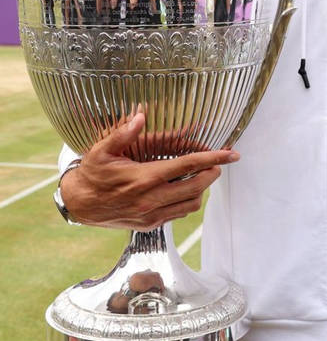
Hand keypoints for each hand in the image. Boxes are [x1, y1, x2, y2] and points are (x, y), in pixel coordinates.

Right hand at [60, 112, 238, 230]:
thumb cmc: (93, 174)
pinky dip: (187, 201)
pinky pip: (179, 214)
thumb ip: (123, 133)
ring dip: (201, 189)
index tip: (232, 154)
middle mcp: (151, 199)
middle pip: (197, 187)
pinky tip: (182, 188)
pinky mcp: (150, 224)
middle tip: (217, 164)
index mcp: (144, 178)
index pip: (188, 165)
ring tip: (199, 175)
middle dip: (212, 174)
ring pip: (191, 204)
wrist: (80, 205)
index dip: (214, 159)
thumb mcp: (102, 150)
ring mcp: (152, 215)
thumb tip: (140, 115)